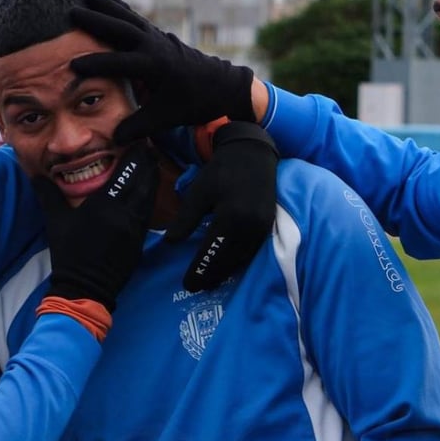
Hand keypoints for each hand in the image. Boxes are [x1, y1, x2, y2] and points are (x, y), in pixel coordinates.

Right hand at [33, 143, 158, 312]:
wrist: (85, 287)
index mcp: (106, 205)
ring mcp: (137, 227)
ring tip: (150, 165)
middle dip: (147, 163)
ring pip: (150, 196)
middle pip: (145, 181)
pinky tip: (145, 191)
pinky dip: (149, 197)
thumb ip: (48, 194)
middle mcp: (127, 213)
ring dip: (151, 179)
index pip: (127, 172)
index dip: (135, 155)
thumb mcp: (55, 221)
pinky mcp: (141, 240)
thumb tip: (35, 174)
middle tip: (147, 148)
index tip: (137, 140)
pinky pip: (148, 212)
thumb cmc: (69, 253)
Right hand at [68, 0, 256, 143]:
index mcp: (155, 67)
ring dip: (107, 6)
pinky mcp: (159, 36)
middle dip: (97, 21)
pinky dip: (122, 8)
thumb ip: (139, 127)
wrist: (221, 86)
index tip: (72, 66)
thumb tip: (113, 140)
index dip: (97, 65)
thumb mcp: (166, 118)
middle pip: (122, 30)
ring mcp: (158, 38)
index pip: (120, 64)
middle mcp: (155, 47)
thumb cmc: (194, 103)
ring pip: (128, 18)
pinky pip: (136, 19)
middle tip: (72, 12)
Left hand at [168, 122, 277, 291]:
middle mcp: (250, 227)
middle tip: (196, 287)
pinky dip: (238, 262)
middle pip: (228, 261)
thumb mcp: (198, 192)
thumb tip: (171, 242)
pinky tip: (227, 265)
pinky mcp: (268, 226)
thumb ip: (186, 219)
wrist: (253, 153)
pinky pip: (252, 251)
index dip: (199, 270)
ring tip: (209, 281)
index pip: (212, 252)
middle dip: (211, 276)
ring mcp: (262, 228)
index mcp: (231, 218)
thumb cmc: (222, 171)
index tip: (187, 284)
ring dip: (225, 272)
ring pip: (241, 259)